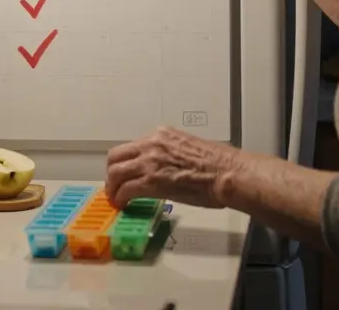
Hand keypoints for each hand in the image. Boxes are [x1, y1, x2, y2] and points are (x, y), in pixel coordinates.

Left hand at [104, 126, 238, 208]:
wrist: (226, 173)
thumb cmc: (217, 164)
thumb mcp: (187, 148)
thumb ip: (170, 154)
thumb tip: (164, 167)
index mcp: (161, 134)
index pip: (133, 146)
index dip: (126, 162)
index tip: (126, 173)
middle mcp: (151, 144)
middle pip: (117, 156)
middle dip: (112, 172)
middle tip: (114, 185)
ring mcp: (149, 162)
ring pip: (116, 172)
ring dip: (113, 187)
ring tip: (115, 197)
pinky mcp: (150, 181)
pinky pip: (126, 189)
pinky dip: (120, 198)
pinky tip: (123, 204)